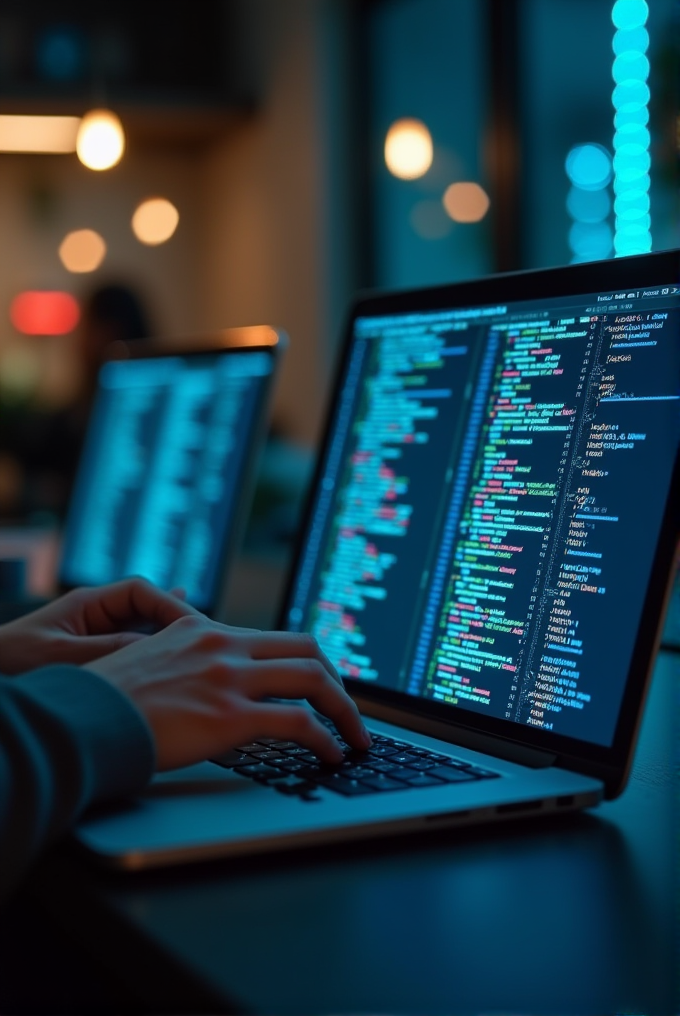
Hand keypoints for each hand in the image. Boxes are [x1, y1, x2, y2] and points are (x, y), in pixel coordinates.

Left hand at [0, 578, 196, 674]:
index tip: (192, 625)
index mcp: (87, 604)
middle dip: (176, 623)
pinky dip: (153, 660)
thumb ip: (111, 650)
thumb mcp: (63, 656)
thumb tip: (157, 648)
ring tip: (198, 653)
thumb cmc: (9, 662)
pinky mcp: (94, 662)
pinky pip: (131, 657)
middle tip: (205, 640)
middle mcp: (95, 617)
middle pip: (148, 611)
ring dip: (166, 644)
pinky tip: (174, 665)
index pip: (141, 592)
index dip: (170, 604)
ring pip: (142, 635)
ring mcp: (96, 639)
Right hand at [86, 614, 371, 769]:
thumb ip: (180, 648)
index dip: (310, 661)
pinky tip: (331, 755)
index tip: (325, 682)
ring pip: (313, 680)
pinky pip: (300, 723)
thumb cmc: (106, 698)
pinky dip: (326, 739)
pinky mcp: (230, 716)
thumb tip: (194, 646)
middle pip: (306, 650)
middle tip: (348, 709)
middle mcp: (222, 645)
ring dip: (345, 710)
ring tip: (355, 737)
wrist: (82, 719)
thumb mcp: (146, 654)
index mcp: (203, 629)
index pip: (276, 637)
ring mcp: (229, 678)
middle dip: (338, 681)